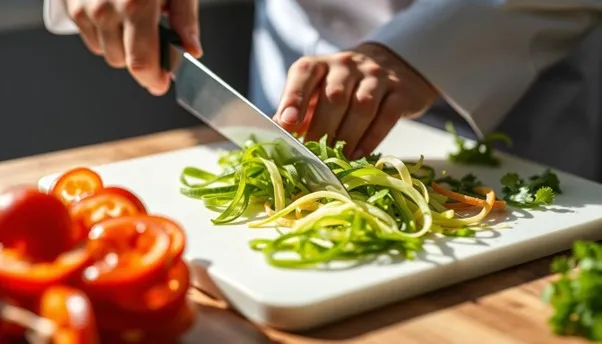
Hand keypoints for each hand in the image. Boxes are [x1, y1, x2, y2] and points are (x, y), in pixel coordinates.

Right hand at [64, 0, 201, 95]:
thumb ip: (186, 19)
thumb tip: (193, 50)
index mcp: (137, 7)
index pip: (141, 64)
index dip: (152, 80)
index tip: (161, 83)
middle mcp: (105, 10)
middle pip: (122, 62)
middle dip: (140, 58)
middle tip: (153, 38)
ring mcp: (83, 7)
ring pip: (103, 51)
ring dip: (120, 44)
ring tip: (132, 17)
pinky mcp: (69, 2)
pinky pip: (87, 34)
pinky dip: (101, 30)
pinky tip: (113, 10)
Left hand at [274, 43, 437, 158]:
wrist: (391, 65)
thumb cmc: (343, 87)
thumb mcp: (316, 92)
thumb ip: (297, 110)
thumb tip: (277, 134)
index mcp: (320, 65)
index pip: (305, 74)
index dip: (294, 98)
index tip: (286, 123)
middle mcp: (347, 65)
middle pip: (335, 96)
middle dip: (322, 129)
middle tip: (314, 153)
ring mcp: (376, 76)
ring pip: (363, 106)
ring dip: (348, 136)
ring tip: (337, 158)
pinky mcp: (400, 92)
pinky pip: (386, 116)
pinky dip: (371, 138)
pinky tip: (357, 154)